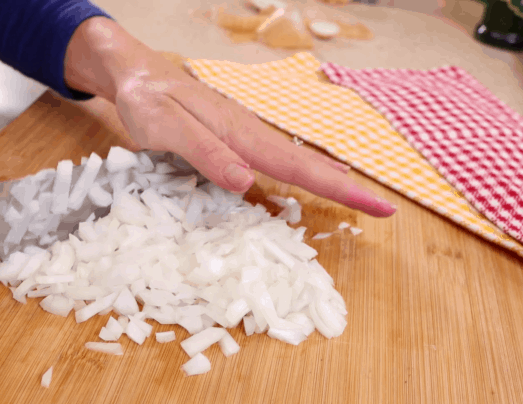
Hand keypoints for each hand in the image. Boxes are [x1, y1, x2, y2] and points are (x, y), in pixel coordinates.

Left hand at [64, 18, 395, 216]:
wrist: (136, 75)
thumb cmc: (149, 101)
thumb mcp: (167, 128)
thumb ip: (205, 153)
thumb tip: (246, 182)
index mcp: (240, 135)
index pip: (299, 168)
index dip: (340, 190)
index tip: (379, 205)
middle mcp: (249, 137)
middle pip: (306, 167)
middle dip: (347, 190)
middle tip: (386, 210)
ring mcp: (243, 139)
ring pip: (293, 165)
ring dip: (328, 185)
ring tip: (361, 201)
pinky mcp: (233, 143)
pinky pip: (274, 164)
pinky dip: (300, 176)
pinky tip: (310, 183)